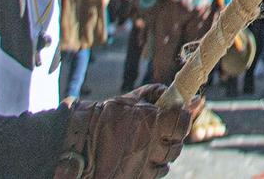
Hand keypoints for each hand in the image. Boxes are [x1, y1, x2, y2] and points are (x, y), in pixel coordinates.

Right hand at [71, 85, 200, 178]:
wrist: (79, 143)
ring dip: (163, 153)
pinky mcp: (138, 178)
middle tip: (164, 130)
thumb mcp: (130, 99)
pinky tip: (142, 157)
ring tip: (149, 145)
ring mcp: (144, 165)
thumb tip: (180, 94)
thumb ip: (156, 94)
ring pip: (167, 161)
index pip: (182, 122)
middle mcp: (152, 145)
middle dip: (174, 136)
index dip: (184, 117)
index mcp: (152, 121)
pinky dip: (153, 166)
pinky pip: (155, 173)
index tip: (180, 113)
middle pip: (177, 144)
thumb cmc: (104, 117)